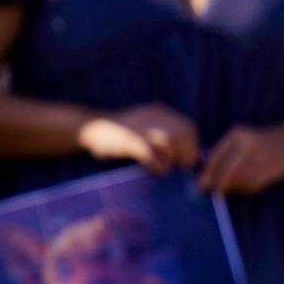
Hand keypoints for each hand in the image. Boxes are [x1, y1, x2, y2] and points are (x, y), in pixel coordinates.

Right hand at [78, 103, 199, 174]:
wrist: (91, 128)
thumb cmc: (119, 135)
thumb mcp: (143, 128)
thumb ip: (160, 136)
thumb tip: (183, 155)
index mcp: (159, 112)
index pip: (187, 126)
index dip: (192, 145)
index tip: (189, 160)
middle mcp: (153, 117)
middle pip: (182, 133)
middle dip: (187, 153)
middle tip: (182, 168)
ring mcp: (140, 127)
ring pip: (170, 141)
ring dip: (174, 158)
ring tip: (170, 169)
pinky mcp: (128, 140)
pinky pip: (150, 153)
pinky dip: (158, 164)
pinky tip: (158, 171)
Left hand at [197, 125, 283, 196]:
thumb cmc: (255, 145)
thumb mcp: (238, 143)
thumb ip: (220, 157)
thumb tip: (203, 180)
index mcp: (237, 134)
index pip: (217, 156)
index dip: (208, 172)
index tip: (201, 184)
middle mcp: (249, 143)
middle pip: (227, 170)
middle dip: (219, 183)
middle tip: (214, 192)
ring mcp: (261, 156)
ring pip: (240, 180)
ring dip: (233, 187)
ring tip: (233, 187)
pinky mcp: (270, 168)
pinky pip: (252, 184)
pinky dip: (246, 189)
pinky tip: (247, 185)